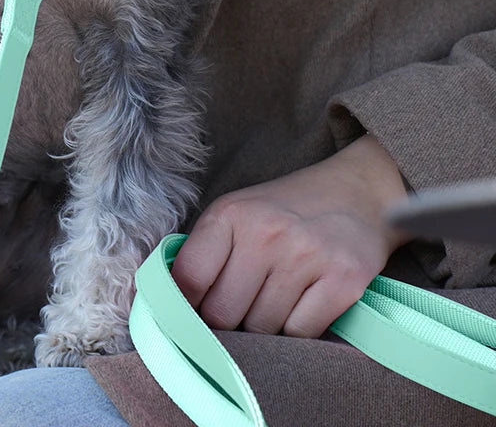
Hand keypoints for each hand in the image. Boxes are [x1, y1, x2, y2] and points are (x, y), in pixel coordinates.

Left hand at [170, 135, 412, 337]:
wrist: (358, 194)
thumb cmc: (286, 210)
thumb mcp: (237, 213)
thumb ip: (204, 253)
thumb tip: (169, 306)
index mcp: (230, 214)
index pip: (188, 278)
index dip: (182, 308)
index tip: (187, 319)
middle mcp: (265, 232)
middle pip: (223, 313)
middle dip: (226, 323)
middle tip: (239, 310)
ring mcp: (306, 256)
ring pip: (261, 329)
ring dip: (263, 328)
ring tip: (275, 299)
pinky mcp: (343, 281)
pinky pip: (301, 334)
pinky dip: (297, 331)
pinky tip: (303, 304)